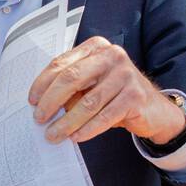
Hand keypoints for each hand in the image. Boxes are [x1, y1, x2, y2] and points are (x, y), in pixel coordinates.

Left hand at [28, 36, 185, 144]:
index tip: (32, 101)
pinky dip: (87, 129)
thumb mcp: (92, 83)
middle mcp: (112, 56)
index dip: (43, 84)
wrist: (153, 109)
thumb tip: (41, 104)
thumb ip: (71, 86)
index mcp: (96, 47)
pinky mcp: (135, 96)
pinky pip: (104, 116)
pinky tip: (76, 137)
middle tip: (39, 119)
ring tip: (53, 135)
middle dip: (50, 101)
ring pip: (87, 102)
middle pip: (71, 78)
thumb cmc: (114, 95)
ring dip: (66, 122)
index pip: (62, 63)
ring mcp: (126, 75)